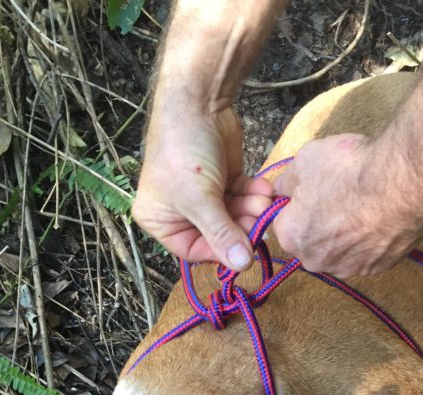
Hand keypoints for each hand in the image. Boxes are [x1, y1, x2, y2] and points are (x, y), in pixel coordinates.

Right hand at [133, 107, 272, 269]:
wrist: (198, 101)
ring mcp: (204, 197)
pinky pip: (242, 199)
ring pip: (234, 218)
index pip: (194, 251)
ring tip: (263, 201)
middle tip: (260, 220)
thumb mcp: (199, 198)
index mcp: (160, 220)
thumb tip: (241, 265)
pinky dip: (253, 196)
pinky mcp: (223, 182)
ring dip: (251, 211)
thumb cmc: (184, 151)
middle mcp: (180, 212)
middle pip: (218, 236)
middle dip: (241, 227)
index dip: (220, 252)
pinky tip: (263, 189)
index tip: (245, 249)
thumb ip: (221, 234)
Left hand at [273, 133, 422, 277]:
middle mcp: (315, 261)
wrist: (400, 184)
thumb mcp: (304, 160)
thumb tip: (282, 188)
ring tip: (362, 205)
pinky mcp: (377, 268)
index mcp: (291, 237)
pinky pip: (366, 254)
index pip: (283, 220)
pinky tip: (379, 217)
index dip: (297, 202)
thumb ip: (287, 181)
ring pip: (339, 250)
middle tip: (339, 194)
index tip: (312, 186)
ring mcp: (348, 268)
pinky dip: (370, 239)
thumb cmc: (348, 171)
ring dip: (345, 233)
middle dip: (319, 222)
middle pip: (311, 240)